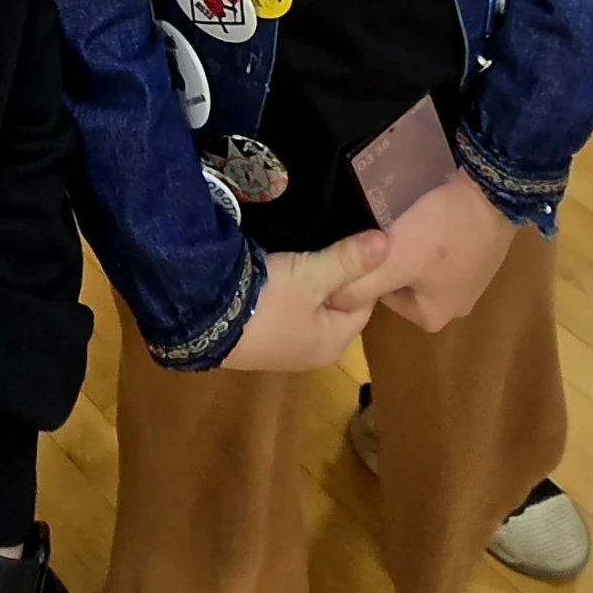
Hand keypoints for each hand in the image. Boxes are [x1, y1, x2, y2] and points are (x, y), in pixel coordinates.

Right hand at [221, 228, 389, 371]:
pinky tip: (272, 268)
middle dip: (332, 277)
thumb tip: (389, 242)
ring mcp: (279, 347)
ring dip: (304, 282)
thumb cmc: (268, 302)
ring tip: (299, 249)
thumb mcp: (311, 275)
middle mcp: (310, 351)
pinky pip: (280, 309)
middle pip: (333, 306)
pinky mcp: (253, 337)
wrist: (203, 319)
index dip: (360, 273)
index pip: (363, 304)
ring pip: (305, 306)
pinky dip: (281, 290)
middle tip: (325, 240)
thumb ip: (349, 259)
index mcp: (333, 343)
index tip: (352, 242)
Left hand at [326, 168, 513, 331]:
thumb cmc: (441, 232)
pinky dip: (429, 237)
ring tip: (405, 221)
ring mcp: (470, 283)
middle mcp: (454, 309)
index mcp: (433, 318)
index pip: (379, 297)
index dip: (370, 268)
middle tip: (387, 229)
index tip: (369, 243)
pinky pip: (439, 252)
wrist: (493, 195)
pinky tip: (426, 218)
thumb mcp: (393, 260)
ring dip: (409, 246)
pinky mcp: (477, 257)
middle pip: (400, 282)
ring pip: (419, 265)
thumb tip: (332, 301)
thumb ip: (360, 283)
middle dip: (390, 257)